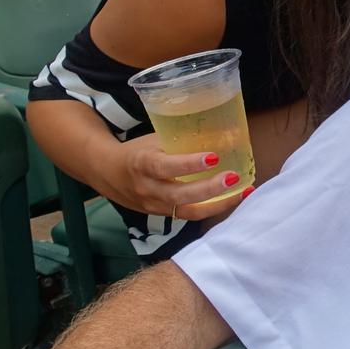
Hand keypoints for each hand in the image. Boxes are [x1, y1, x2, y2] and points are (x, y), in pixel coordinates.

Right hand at [107, 132, 249, 221]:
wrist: (107, 174)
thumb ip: (180, 140)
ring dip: (217, 204)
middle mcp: (147, 188)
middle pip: (178, 195)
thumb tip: (223, 133)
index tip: (213, 157)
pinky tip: (233, 200)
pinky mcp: (162, 215)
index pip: (164, 167)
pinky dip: (212, 208)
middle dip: (209, 189)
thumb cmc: (137, 151)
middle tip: (234, 178)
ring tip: (243, 192)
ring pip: (187, 211)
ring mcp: (154, 205)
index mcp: (142, 164)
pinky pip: (189, 215)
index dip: (188, 164)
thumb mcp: (153, 140)